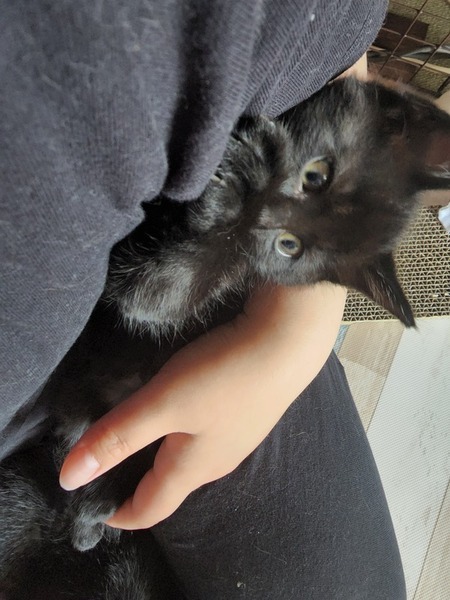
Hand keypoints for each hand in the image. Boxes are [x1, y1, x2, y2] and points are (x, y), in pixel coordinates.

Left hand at [59, 283, 345, 528]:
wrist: (289, 338)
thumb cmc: (224, 375)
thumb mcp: (163, 404)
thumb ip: (117, 437)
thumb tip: (69, 478)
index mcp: (192, 468)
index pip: (150, 509)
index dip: (118, 513)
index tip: (93, 502)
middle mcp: (216, 460)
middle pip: (169, 485)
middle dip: (136, 481)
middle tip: (107, 460)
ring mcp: (237, 434)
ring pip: (188, 457)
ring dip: (159, 452)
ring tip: (137, 429)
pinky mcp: (247, 408)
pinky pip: (206, 433)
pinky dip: (181, 429)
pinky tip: (181, 404)